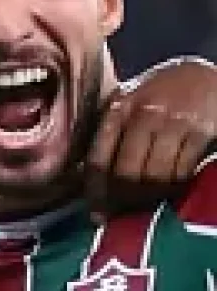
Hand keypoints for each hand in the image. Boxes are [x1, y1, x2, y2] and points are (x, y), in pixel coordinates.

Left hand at [86, 57, 216, 218]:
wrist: (203, 74)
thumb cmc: (158, 94)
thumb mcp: (128, 103)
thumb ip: (109, 134)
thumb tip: (86, 178)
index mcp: (118, 109)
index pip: (97, 158)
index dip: (95, 191)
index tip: (96, 213)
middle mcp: (143, 114)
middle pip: (125, 172)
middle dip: (122, 200)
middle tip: (123, 215)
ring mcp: (173, 122)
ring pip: (153, 175)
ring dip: (148, 198)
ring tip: (146, 207)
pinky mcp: (200, 131)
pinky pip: (181, 171)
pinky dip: (174, 187)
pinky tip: (170, 192)